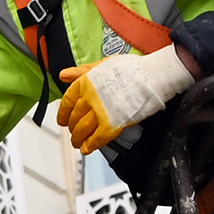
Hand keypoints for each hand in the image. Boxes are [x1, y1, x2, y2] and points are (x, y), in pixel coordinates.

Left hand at [55, 44, 195, 153]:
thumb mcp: (104, 65)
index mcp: (86, 82)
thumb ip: (83, 71)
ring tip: (78, 143)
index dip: (63, 113)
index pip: (67, 101)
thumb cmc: (133, 69)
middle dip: (72, 128)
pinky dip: (90, 145)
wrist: (152, 77)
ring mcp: (100, 112)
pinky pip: (97, 139)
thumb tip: (64, 75)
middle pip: (74, 117)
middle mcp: (90, 97)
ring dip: (78, 139)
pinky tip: (88, 149)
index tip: (62, 119)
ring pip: (82, 130)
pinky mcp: (111, 124)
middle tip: (72, 133)